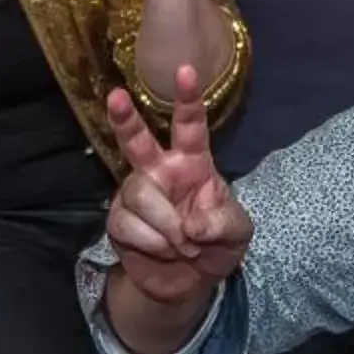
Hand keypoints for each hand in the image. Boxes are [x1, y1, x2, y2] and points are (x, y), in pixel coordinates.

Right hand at [103, 65, 251, 303]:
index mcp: (192, 163)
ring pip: (139, 193)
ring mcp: (136, 194)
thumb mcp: (237, 233)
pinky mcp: (118, 221)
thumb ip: (222, 222)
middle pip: (137, 140)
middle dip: (125, 117)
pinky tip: (162, 250)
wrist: (189, 284)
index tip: (186, 69)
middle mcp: (159, 171)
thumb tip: (192, 224)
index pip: (190, 126)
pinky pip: (127, 223)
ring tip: (181, 244)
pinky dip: (151, 242)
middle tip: (115, 96)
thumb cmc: (217, 245)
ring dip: (165, 225)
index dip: (188, 99)